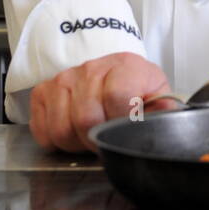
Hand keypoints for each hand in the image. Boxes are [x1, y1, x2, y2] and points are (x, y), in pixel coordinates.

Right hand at [30, 52, 173, 152]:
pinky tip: (73, 132)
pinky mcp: (44, 91)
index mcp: (125, 67)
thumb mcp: (158, 97)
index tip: (126, 130)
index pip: (116, 96)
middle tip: (106, 140)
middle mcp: (92, 68)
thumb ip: (164, 112)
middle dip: (97, 140)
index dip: (121, 122)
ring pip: (61, 128)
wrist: (116, 74)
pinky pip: (41, 129)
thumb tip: (167, 126)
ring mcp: (65, 78)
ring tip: (90, 136)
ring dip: (76, 142)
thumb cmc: (138, 91)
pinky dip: (55, 140)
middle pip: (84, 118)